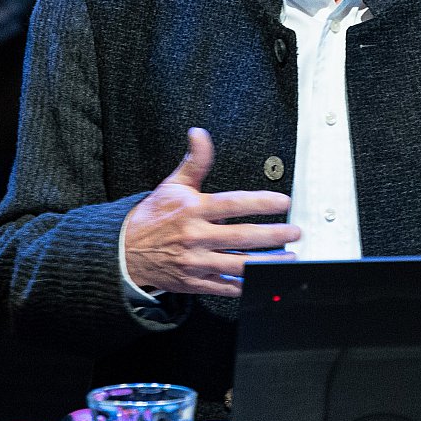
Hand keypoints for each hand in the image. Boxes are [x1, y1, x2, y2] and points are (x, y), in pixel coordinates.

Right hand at [123, 128, 299, 296]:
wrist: (124, 251)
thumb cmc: (154, 216)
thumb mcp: (173, 184)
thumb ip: (195, 161)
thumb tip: (200, 133)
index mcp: (193, 210)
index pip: (233, 204)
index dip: (261, 202)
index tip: (284, 202)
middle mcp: (196, 237)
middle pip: (242, 237)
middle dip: (274, 235)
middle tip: (295, 232)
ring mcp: (195, 262)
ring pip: (239, 264)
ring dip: (268, 262)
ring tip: (290, 257)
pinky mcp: (194, 283)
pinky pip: (224, 287)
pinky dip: (245, 285)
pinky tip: (263, 280)